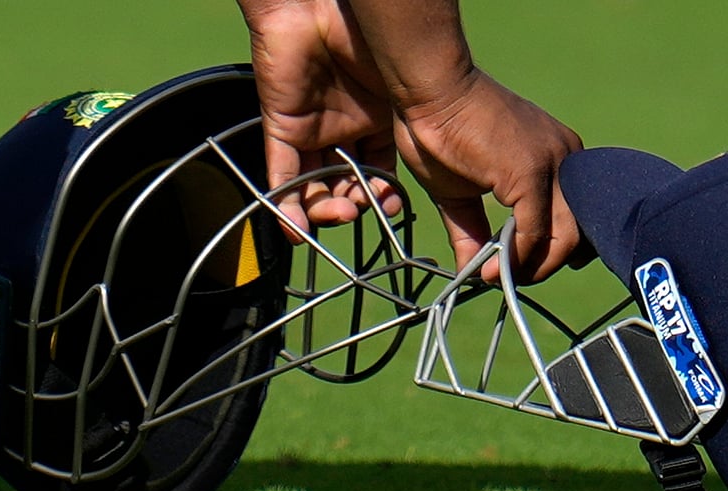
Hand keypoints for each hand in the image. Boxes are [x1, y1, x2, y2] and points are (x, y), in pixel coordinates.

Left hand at [237, 0, 400, 237]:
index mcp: (377, 121)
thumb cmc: (371, 39)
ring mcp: (311, 129)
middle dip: (355, 205)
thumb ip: (414, 134)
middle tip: (365, 209)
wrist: (323, 6)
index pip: (377, 171)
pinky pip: (280, 175)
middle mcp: (344, 128)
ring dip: (325, 210)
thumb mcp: (401, 95)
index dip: (382, 194)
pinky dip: (286, 207)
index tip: (391, 207)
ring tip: (341, 213)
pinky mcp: (282, 126)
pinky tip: (297, 231)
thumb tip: (447, 179)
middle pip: (345, 183)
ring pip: (314, 185)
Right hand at [395, 69, 583, 283]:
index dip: (550, 254)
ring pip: (564, 238)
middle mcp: (567, 160)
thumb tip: (473, 272)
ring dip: (533, 269)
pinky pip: (535, 232)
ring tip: (498, 277)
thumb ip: (474, 232)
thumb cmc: (440, 131)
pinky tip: (491, 268)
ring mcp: (553, 164)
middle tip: (509, 280)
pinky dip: (516, 258)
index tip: (517, 269)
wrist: (428, 91)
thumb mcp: (460, 193)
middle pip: (576, 233)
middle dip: (544, 267)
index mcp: (558, 159)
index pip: (573, 219)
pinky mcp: (531, 172)